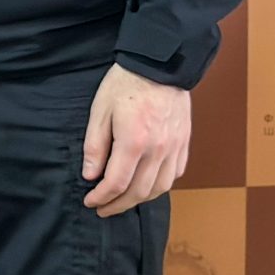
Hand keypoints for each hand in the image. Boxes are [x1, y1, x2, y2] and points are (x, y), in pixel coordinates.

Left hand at [81, 63, 190, 217]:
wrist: (160, 65)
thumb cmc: (126, 84)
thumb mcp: (100, 110)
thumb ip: (95, 145)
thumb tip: (91, 175)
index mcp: (134, 142)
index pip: (116, 183)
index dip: (101, 198)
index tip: (90, 201)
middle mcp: (158, 151)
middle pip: (139, 192)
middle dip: (118, 205)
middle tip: (103, 209)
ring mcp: (175, 148)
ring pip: (160, 188)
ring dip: (140, 200)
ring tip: (123, 201)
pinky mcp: (184, 143)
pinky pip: (175, 174)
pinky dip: (160, 185)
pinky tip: (147, 184)